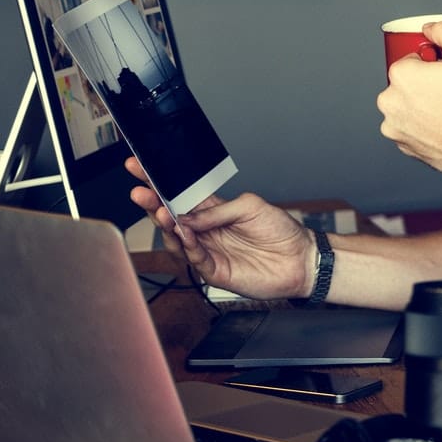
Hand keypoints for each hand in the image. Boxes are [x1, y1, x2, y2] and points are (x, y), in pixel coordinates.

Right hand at [125, 157, 313, 298]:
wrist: (301, 259)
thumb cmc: (281, 231)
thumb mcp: (251, 207)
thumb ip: (219, 210)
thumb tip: (188, 216)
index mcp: (214, 212)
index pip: (180, 197)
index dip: (160, 185)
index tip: (140, 170)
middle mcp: (206, 231)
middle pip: (171, 218)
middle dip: (153, 204)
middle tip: (140, 192)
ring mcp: (208, 251)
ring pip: (177, 239)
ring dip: (167, 225)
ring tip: (162, 212)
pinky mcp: (215, 271)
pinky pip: (195, 258)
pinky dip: (188, 245)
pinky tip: (185, 233)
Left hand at [377, 19, 441, 185]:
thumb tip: (431, 28)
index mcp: (401, 74)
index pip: (413, 58)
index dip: (434, 63)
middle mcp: (389, 100)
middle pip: (407, 82)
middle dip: (426, 83)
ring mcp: (393, 125)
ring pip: (407, 104)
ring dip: (422, 104)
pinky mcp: (401, 144)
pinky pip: (410, 126)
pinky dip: (423, 124)